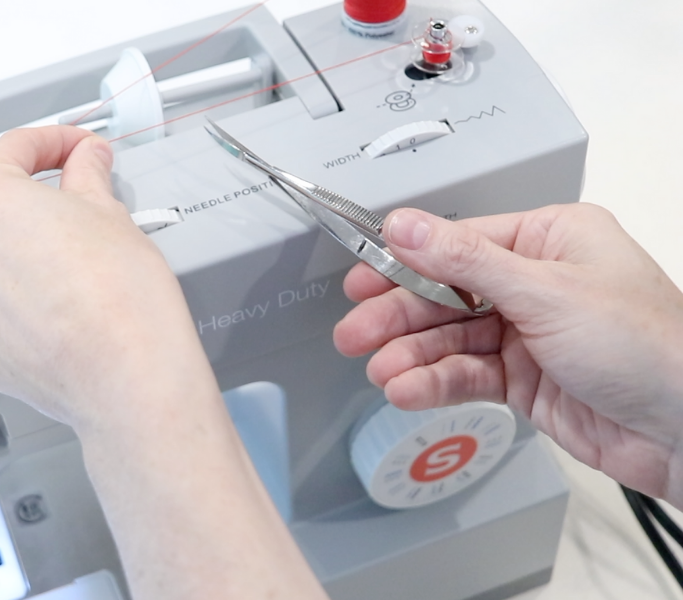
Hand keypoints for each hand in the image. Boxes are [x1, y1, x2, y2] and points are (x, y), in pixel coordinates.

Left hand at [0, 126, 211, 434]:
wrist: (125, 379)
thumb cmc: (118, 302)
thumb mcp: (109, 212)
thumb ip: (85, 176)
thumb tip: (83, 162)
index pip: (14, 149)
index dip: (56, 142)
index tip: (77, 149)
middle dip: (30, 201)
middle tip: (78, 205)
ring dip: (16, 252)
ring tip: (67, 263)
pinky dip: (11, 297)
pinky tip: (52, 302)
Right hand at [334, 204, 682, 504]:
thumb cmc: (652, 348)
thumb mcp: (547, 293)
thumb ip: (465, 261)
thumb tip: (408, 226)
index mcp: (551, 241)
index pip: (458, 243)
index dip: (405, 261)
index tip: (362, 274)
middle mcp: (537, 283)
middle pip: (446, 293)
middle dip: (399, 316)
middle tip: (356, 332)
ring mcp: (529, 333)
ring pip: (450, 339)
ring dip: (412, 357)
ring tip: (383, 372)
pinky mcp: (523, 379)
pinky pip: (465, 375)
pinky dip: (434, 383)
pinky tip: (409, 389)